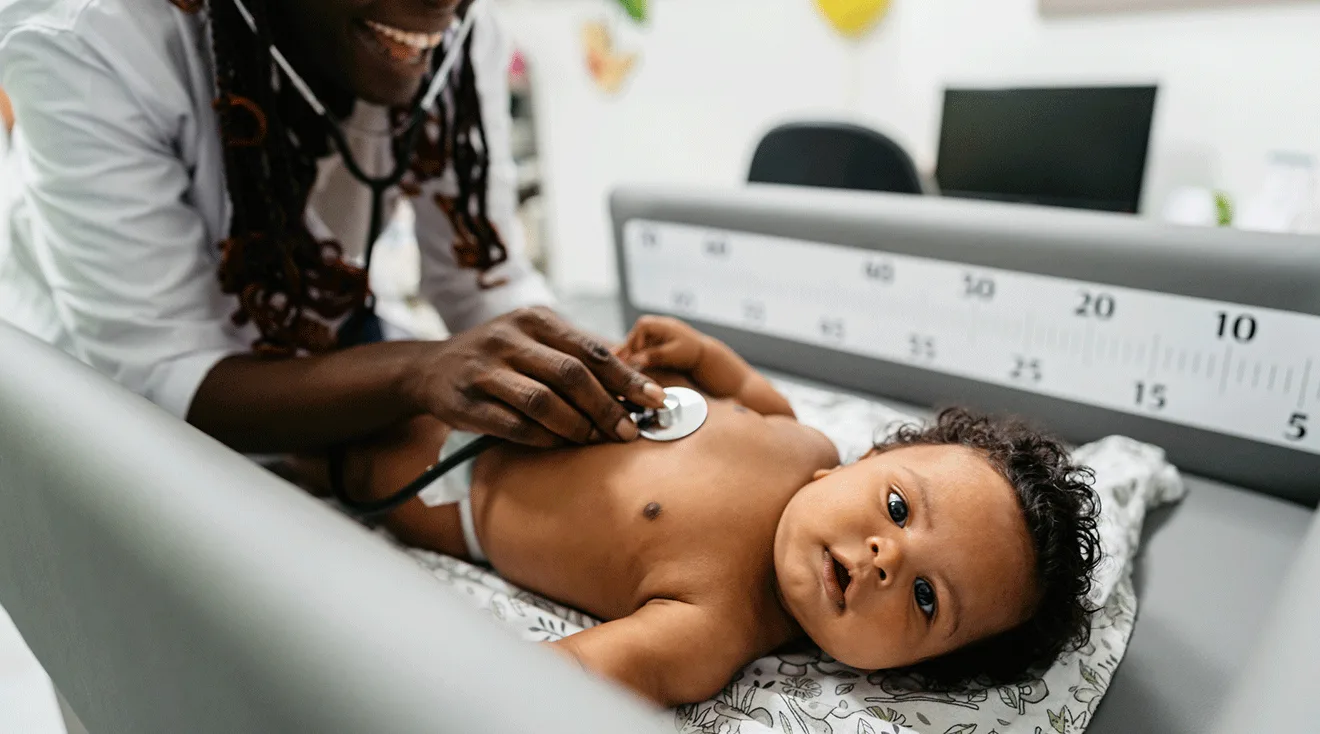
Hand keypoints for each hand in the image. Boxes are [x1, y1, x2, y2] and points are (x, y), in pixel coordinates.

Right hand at [403, 308, 666, 446]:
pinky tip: (561, 445)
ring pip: (543, 401)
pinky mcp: (466, 402)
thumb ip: (579, 355)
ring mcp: (485, 370)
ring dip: (577, 426)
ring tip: (598, 441)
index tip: (656, 398)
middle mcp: (509, 339)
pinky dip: (543, 438)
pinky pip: (514, 426)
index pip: (591, 349)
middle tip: (631, 431)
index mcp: (535, 320)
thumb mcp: (536, 340)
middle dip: (607, 406)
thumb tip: (638, 379)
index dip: (627, 377)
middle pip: (571, 374)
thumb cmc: (500, 357)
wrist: (430, 369)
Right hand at [615, 315, 707, 371]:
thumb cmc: (690, 352)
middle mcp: (653, 326)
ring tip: (616, 367)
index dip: (633, 342)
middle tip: (617, 364)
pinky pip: (637, 350)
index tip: (632, 357)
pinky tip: (622, 367)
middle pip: (633, 336)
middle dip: (625, 351)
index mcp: (660, 323)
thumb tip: (636, 360)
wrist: (702, 355)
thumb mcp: (672, 354)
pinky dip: (632, 358)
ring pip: (633, 344)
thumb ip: (654, 356)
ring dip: (626, 355)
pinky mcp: (650, 344)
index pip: (641, 328)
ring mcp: (650, 335)